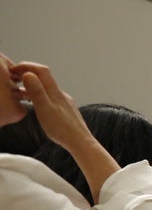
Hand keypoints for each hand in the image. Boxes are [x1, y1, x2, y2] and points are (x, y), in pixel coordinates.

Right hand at [12, 61, 118, 201]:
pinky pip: (49, 98)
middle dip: (27, 74)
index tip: (13, 69)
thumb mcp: (45, 109)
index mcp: (56, 92)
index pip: (42, 70)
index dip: (27, 66)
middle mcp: (61, 95)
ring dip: (31, 86)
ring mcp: (64, 102)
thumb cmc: (62, 130)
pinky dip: (38, 96)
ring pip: (46, 89)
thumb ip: (37, 92)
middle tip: (12, 78)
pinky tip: (33, 104)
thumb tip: (28, 74)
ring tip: (17, 91)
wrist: (81, 143)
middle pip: (43, 78)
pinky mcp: (64, 110)